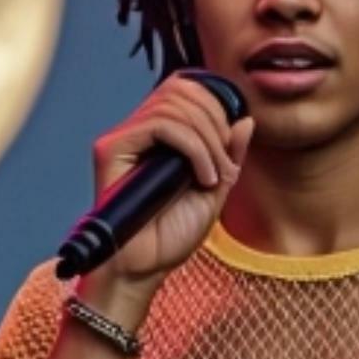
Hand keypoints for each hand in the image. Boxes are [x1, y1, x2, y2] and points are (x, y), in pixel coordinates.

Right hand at [91, 71, 253, 284]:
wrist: (144, 270)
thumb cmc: (171, 237)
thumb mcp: (214, 192)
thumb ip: (229, 155)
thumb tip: (245, 119)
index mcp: (160, 135)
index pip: (187, 88)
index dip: (216, 106)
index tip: (229, 149)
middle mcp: (139, 129)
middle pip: (182, 88)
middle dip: (216, 122)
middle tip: (225, 166)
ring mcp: (124, 136)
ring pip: (174, 104)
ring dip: (208, 139)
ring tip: (214, 177)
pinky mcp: (112, 148)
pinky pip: (160, 125)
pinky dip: (193, 147)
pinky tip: (202, 178)